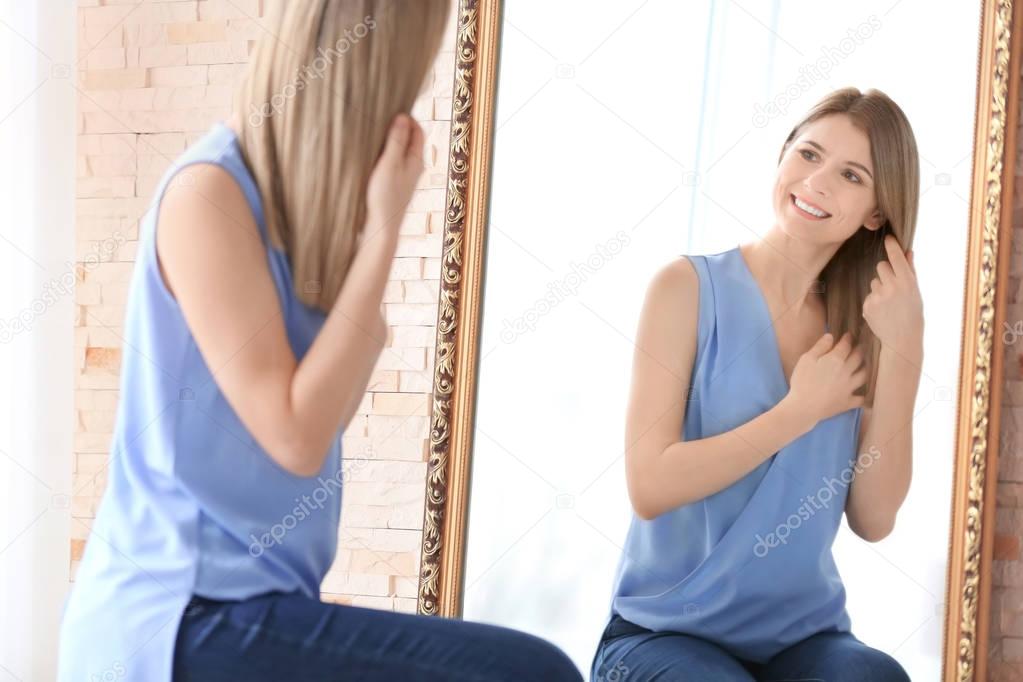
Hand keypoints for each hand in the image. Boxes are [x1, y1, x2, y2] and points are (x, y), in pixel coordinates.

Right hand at [364, 113, 424, 247]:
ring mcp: (405, 176)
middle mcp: (414, 167)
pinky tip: (373, 153)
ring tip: (376, 131)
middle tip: (382, 117)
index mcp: (416, 160)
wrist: (381, 225)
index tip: (391, 108)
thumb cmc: (385, 195)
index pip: (418, 130)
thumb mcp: (389, 164)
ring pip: (401, 150)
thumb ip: (396, 141)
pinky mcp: (395, 183)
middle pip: (411, 139)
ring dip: (391, 139)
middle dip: (399, 126)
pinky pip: (394, 161)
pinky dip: (386, 152)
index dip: (407, 117)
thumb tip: (402, 117)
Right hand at [785, 331, 866, 427]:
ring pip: (864, 375)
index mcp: (836, 359)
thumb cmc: (802, 381)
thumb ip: (820, 347)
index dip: (848, 338)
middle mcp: (847, 371)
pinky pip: (862, 398)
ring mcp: (850, 387)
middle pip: (858, 357)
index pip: (846, 345)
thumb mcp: (806, 360)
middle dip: (860, 349)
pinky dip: (865, 395)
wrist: (804, 407)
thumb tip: (831, 336)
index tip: (849, 334)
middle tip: (861, 345)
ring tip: (866, 364)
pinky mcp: (848, 402)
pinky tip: (866, 393)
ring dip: (867, 368)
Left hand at [862, 234, 923, 354]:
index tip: (888, 238)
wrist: (902, 338)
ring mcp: (877, 296)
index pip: (895, 257)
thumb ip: (910, 271)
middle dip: (886, 272)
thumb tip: (908, 251)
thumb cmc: (913, 313)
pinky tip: (883, 311)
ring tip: (890, 303)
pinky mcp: (867, 305)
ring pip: (874, 281)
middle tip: (894, 287)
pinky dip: (874, 301)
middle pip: (881, 266)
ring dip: (880, 288)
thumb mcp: (916, 292)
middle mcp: (891, 287)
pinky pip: (869, 295)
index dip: (891, 246)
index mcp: (907, 282)